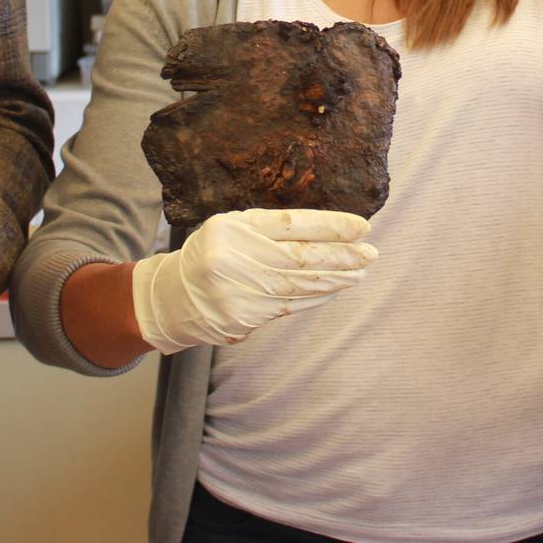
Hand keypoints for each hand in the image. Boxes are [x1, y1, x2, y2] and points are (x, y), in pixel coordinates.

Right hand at [131, 208, 377, 353]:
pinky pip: (291, 306)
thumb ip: (269, 229)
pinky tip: (335, 289)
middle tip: (371, 253)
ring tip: (360, 272)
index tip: (361, 226)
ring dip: (336, 279)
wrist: (171, 298)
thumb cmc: (210, 254)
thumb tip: (327, 232)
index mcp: (234, 227)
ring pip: (300, 285)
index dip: (330, 226)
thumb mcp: (232, 228)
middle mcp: (236, 258)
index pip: (292, 224)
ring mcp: (240, 291)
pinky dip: (317, 296)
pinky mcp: (244, 318)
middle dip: (342, 256)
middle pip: (301, 257)